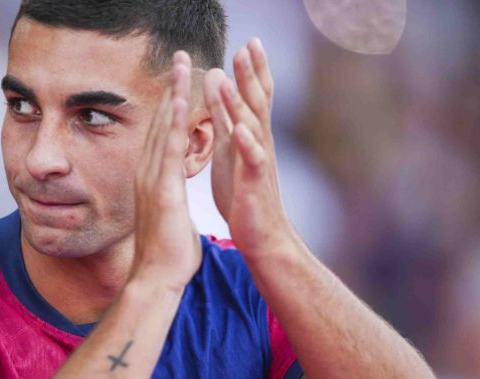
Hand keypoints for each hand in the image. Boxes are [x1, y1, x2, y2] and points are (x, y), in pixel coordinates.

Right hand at [130, 51, 201, 292]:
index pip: (162, 134)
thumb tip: (173, 206)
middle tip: (179, 58)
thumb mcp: (170, 220)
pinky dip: (174, 122)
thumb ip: (171, 205)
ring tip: (182, 63)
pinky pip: (169, 149)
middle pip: (160, 122)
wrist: (156, 279)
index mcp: (152, 180)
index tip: (180, 80)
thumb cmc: (167, 255)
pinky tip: (180, 98)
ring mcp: (153, 180)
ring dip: (173, 93)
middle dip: (171, 88)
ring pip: (164, 127)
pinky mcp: (164, 190)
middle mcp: (148, 174)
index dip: (170, 105)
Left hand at [203, 39, 296, 260]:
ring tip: (233, 80)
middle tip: (248, 45)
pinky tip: (240, 130)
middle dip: (252, 74)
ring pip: (253, 127)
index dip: (251, 70)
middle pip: (258, 103)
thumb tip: (218, 82)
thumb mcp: (229, 148)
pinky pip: (252, 161)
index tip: (247, 42)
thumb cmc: (243, 192)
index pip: (253, 96)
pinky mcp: (254, 184)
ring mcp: (258, 163)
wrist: (261, 235)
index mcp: (249, 135)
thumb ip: (224, 117)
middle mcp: (258, 144)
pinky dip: (247, 144)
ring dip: (242, 103)